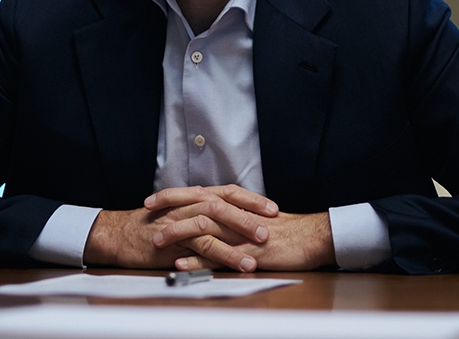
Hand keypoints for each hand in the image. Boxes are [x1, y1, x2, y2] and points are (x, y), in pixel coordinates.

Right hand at [83, 185, 277, 270]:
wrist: (118, 234)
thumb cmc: (151, 226)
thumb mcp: (180, 214)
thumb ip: (203, 215)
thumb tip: (232, 220)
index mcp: (193, 197)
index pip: (227, 192)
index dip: (251, 199)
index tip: (273, 209)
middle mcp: (188, 205)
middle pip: (224, 204)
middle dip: (250, 215)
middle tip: (272, 227)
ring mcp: (180, 222)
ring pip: (215, 224)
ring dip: (239, 238)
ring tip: (259, 251)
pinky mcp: (174, 241)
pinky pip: (202, 247)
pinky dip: (222, 255)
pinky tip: (237, 264)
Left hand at [146, 186, 337, 271]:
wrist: (312, 237)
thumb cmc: (286, 230)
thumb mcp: (255, 217)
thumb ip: (233, 215)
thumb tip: (213, 215)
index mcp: (235, 204)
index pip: (198, 194)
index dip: (174, 195)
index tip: (152, 198)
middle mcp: (235, 214)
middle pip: (195, 205)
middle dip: (168, 207)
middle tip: (146, 211)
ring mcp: (240, 233)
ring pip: (203, 228)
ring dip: (178, 233)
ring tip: (156, 240)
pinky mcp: (248, 252)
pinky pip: (218, 256)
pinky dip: (198, 260)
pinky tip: (182, 264)